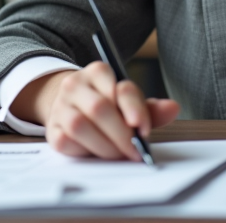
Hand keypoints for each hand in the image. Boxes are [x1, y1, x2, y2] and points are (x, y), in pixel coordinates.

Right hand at [13, 62, 180, 160]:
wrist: (70, 105)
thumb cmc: (106, 105)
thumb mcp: (128, 102)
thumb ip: (149, 108)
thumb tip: (173, 108)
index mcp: (98, 71)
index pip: (119, 87)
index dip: (134, 110)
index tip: (143, 129)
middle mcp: (76, 84)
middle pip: (99, 108)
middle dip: (120, 134)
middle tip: (134, 151)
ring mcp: (60, 106)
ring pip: (80, 126)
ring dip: (104, 146)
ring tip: (118, 154)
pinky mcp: (52, 129)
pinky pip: (66, 142)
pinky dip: (84, 151)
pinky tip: (96, 152)